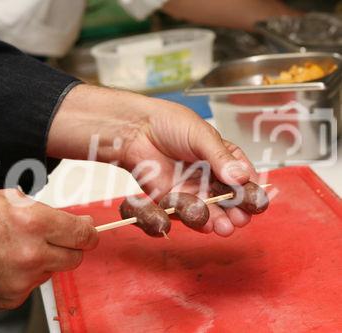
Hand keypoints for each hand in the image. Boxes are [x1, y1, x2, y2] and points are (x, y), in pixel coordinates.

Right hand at [0, 190, 97, 315]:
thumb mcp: (4, 199)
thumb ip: (42, 210)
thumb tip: (70, 220)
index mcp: (33, 221)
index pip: (83, 233)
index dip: (89, 231)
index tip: (88, 231)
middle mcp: (32, 253)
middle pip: (75, 257)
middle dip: (69, 247)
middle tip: (54, 238)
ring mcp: (23, 280)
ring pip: (52, 271)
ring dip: (44, 260)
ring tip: (14, 249)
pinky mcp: (12, 299)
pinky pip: (31, 285)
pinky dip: (24, 276)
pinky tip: (2, 264)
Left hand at [48, 85, 258, 236]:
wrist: (136, 130)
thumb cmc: (169, 123)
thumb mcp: (201, 135)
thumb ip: (220, 157)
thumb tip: (242, 177)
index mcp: (224, 157)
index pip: (243, 177)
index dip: (251, 191)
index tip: (257, 202)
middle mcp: (211, 176)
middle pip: (230, 199)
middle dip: (237, 211)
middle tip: (241, 218)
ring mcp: (193, 188)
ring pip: (211, 209)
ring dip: (220, 219)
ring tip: (226, 226)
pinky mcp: (174, 199)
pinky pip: (188, 213)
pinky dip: (198, 220)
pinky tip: (207, 223)